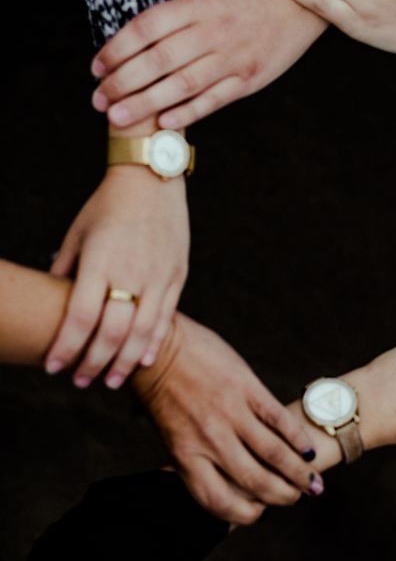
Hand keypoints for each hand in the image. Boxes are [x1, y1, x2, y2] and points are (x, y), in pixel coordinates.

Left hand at [45, 166, 189, 386]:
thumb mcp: (78, 234)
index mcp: (100, 261)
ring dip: (123, 362)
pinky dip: (153, 343)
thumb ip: (65, 270)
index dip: (66, 347)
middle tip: (80, 382)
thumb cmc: (107, 205)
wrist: (151, 178)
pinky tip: (140, 361)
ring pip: (142, 332)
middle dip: (93, 363)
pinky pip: (166, 317)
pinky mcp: (177, 275)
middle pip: (112, 331)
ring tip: (110, 381)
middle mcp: (131, 271)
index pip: (81, 317)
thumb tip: (54, 304)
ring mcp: (159, 275)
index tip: (53, 366)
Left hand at [91, 0, 324, 128]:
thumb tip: (139, 27)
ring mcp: (233, 58)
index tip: (97, 66)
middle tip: (98, 98)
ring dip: (146, 103)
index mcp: (200, 5)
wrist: (300, 0)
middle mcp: (214, 32)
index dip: (118, 49)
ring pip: (182, 85)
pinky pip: (214, 99)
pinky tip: (164, 123)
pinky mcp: (250, 79)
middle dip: (123, 81)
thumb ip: (179, 7)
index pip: (147, 28)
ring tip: (118, 117)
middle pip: (158, 60)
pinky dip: (188, 112)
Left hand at [134, 313, 320, 523]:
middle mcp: (210, 439)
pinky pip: (279, 420)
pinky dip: (298, 438)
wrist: (159, 347)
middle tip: (297, 498)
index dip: (246, 514)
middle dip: (283, 496)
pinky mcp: (246, 388)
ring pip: (274, 454)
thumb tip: (219, 481)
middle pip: (256, 482)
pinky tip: (308, 449)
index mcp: (186, 456)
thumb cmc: (162, 393)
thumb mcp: (170, 435)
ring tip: (313, 483)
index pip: (220, 502)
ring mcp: (231, 413)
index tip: (260, 513)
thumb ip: (195, 458)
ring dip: (299, 473)